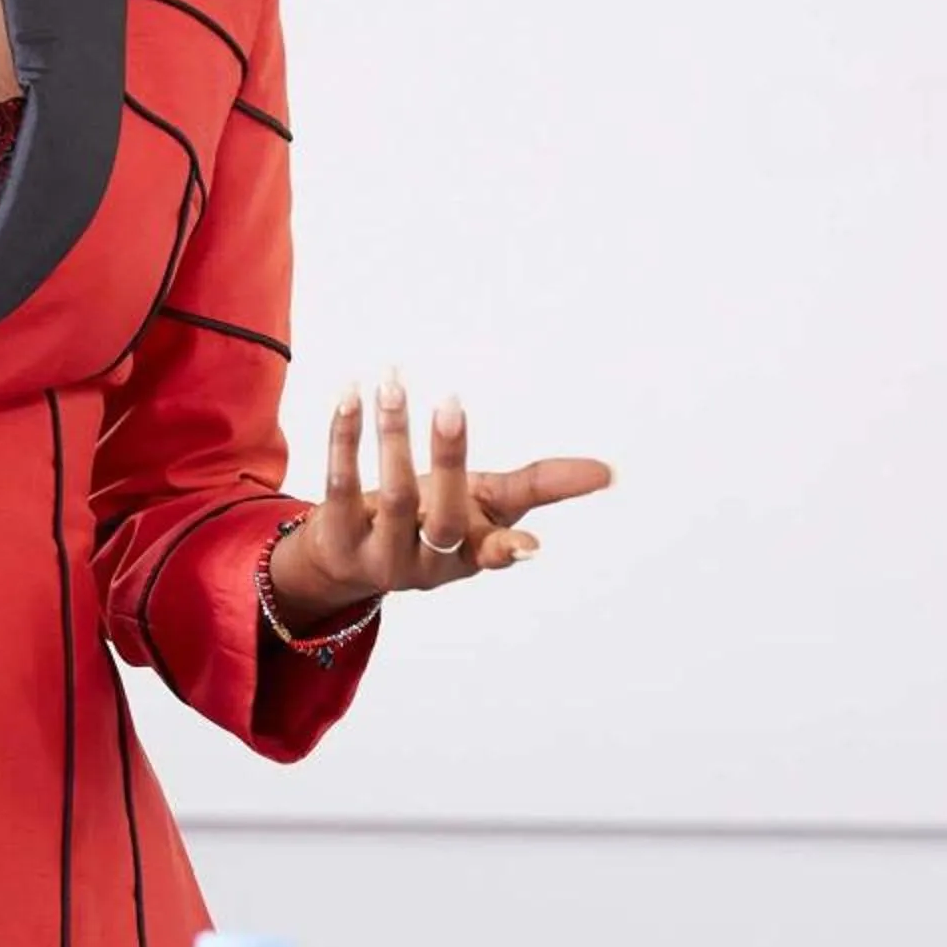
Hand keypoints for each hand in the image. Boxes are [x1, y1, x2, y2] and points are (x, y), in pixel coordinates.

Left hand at [268, 371, 612, 627]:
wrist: (350, 557)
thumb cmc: (434, 519)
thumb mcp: (489, 504)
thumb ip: (543, 485)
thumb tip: (609, 472)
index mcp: (469, 553)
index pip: (492, 553)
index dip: (508, 550)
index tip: (528, 546)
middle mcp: (426, 562)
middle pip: (442, 519)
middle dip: (449, 460)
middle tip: (452, 404)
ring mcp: (379, 554)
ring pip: (392, 497)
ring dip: (393, 436)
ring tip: (393, 385)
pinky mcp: (337, 536)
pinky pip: (340, 485)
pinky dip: (345, 438)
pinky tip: (351, 397)